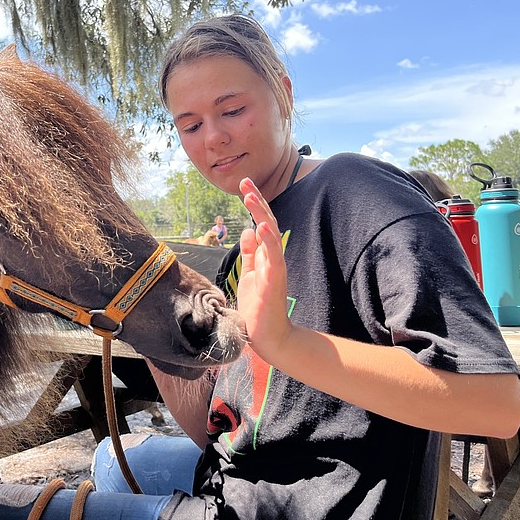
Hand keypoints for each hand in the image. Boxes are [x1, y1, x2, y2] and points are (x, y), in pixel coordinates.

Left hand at [237, 178, 291, 361]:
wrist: (268, 337)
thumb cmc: (258, 307)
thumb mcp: (250, 274)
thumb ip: (250, 253)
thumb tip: (247, 230)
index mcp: (265, 255)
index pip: (261, 223)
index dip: (254, 204)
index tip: (244, 186)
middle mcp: (272, 258)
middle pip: (267, 223)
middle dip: (256, 202)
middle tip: (246, 182)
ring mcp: (275, 268)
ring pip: (271, 235)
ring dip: (261, 214)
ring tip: (250, 196)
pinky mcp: (274, 281)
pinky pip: (274, 257)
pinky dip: (269, 241)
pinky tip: (262, 226)